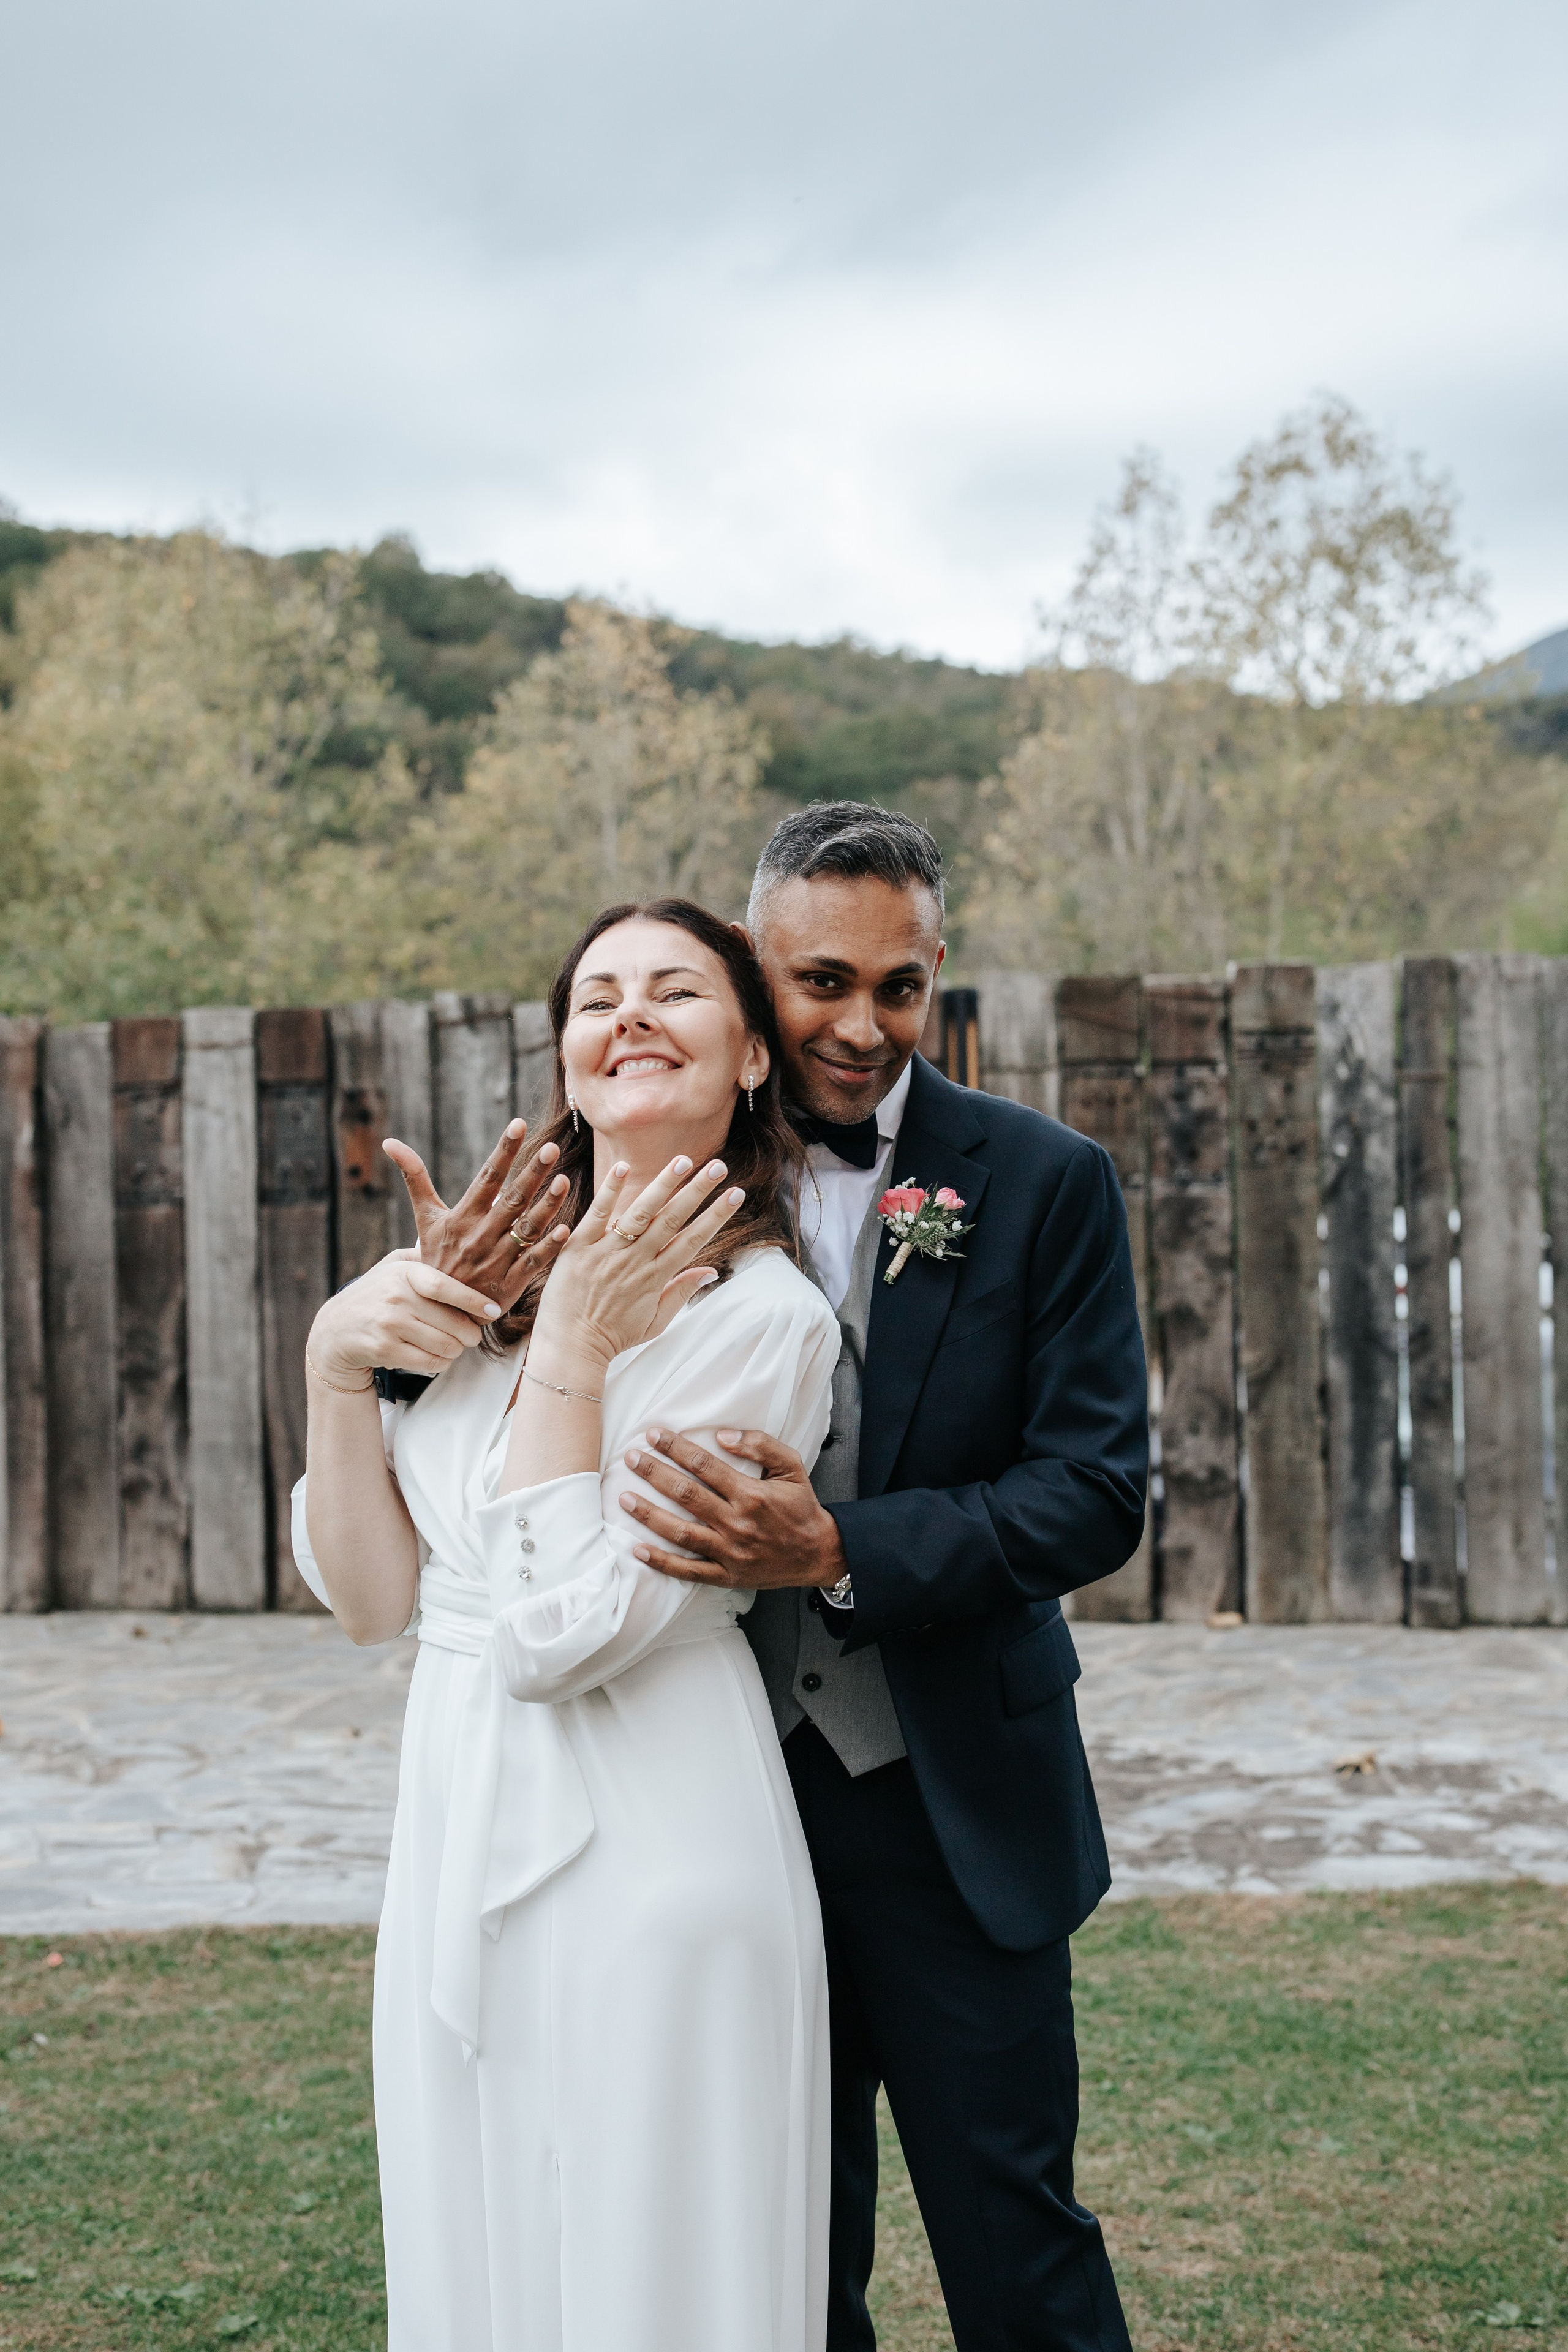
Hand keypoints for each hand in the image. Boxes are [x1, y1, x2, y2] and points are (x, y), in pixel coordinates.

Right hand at [307, 1250, 501, 1385]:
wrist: (335, 1330)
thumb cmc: (375, 1295)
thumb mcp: (393, 1266)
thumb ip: (424, 1257)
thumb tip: (467, 1249)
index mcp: (404, 1273)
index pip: (446, 1286)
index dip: (473, 1300)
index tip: (493, 1310)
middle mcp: (396, 1297)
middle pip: (454, 1323)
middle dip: (471, 1334)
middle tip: (471, 1335)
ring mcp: (389, 1325)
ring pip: (446, 1345)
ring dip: (456, 1350)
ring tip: (453, 1344)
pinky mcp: (385, 1350)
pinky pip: (431, 1362)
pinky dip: (441, 1362)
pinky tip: (435, 1355)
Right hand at [383, 1121, 571, 1309]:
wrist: (434, 1310)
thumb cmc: (434, 1256)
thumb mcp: (425, 1218)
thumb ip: (415, 1178)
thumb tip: (390, 1142)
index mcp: (462, 1217)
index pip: (486, 1177)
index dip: (503, 1151)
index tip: (519, 1124)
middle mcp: (480, 1236)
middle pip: (511, 1200)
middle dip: (532, 1174)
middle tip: (551, 1149)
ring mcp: (496, 1260)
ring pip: (525, 1230)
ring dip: (546, 1206)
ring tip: (563, 1182)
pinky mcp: (508, 1284)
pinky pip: (531, 1264)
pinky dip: (548, 1248)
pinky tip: (565, 1229)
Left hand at [528, 1157, 746, 1376]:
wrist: (571, 1347)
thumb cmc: (612, 1337)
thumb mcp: (655, 1323)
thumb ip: (682, 1293)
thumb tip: (711, 1271)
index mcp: (656, 1278)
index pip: (693, 1239)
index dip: (717, 1215)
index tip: (737, 1193)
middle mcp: (636, 1261)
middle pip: (673, 1219)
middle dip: (698, 1191)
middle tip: (719, 1166)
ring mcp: (608, 1252)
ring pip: (641, 1212)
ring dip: (663, 1185)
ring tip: (683, 1161)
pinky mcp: (580, 1248)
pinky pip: (598, 1215)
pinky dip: (610, 1191)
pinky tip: (623, 1167)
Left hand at [616, 1428, 847, 1589]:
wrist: (818, 1553)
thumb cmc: (802, 1508)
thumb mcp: (792, 1467)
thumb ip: (761, 1446)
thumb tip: (723, 1436)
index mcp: (751, 1494)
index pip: (704, 1465)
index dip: (676, 1448)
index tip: (653, 1435)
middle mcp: (737, 1523)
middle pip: (686, 1495)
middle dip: (654, 1474)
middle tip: (631, 1459)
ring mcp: (729, 1552)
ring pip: (680, 1532)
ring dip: (648, 1515)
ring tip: (623, 1499)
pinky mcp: (726, 1576)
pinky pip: (688, 1571)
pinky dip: (662, 1562)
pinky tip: (638, 1549)